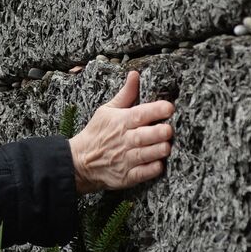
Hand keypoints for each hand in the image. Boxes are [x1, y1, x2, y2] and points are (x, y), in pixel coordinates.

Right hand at [67, 71, 175, 193]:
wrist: (80, 161)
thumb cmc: (97, 133)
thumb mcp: (107, 110)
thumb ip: (126, 94)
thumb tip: (135, 75)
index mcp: (120, 122)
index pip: (139, 114)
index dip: (155, 110)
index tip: (169, 107)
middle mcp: (123, 140)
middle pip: (143, 136)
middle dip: (158, 132)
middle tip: (170, 130)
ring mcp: (124, 160)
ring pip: (144, 155)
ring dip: (157, 151)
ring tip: (167, 146)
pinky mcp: (126, 176)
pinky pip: (141, 174)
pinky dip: (151, 170)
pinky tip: (159, 164)